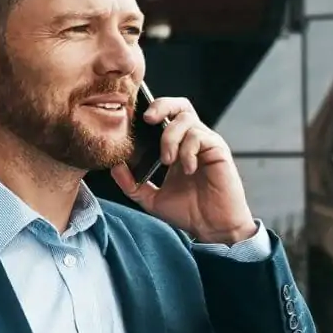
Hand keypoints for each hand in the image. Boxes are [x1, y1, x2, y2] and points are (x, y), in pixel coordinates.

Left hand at [110, 96, 255, 243]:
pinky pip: (199, 137)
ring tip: (167, 161)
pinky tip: (187, 170)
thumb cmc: (187, 211)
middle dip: (161, 105)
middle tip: (148, 120)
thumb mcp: (150, 198)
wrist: (212, 227)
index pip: (164, 117)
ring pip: (186, 118)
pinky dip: (187, 151)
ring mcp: (205, 144)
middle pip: (179, 105)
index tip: (130, 120)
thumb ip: (130, 183)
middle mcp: (191, 141)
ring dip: (170, 137)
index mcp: (176, 147)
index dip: (148, 112)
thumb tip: (114, 165)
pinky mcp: (218, 150)